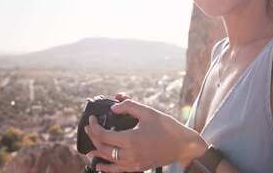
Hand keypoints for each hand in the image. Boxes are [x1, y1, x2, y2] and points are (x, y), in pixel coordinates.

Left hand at [84, 94, 207, 172]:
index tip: (92, 118)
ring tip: (90, 148)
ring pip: (109, 161)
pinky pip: (118, 170)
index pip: (103, 135)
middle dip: (94, 138)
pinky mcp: (139, 168)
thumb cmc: (167, 127)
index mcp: (131, 139)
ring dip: (98, 153)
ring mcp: (134, 163)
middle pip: (103, 148)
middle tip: (89, 128)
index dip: (94, 127)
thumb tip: (113, 107)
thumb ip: (129, 106)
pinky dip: (107, 169)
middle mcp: (130, 154)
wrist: (183, 145)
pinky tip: (100, 166)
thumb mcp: (148, 112)